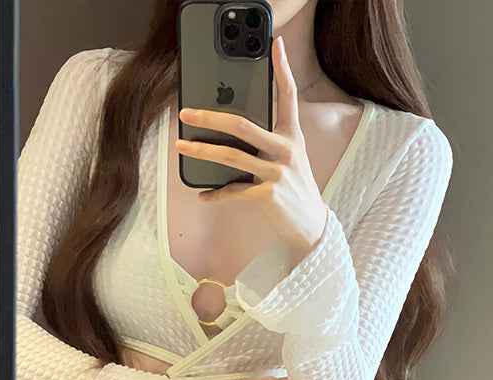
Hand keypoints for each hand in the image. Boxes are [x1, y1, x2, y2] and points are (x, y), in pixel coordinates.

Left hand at [176, 34, 328, 252]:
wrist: (309, 223)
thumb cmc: (294, 186)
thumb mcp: (288, 158)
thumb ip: (268, 141)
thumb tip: (232, 130)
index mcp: (291, 135)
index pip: (288, 95)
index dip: (282, 68)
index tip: (276, 44)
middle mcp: (285, 150)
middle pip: (243, 125)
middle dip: (210, 117)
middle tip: (187, 112)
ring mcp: (277, 173)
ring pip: (231, 156)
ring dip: (202, 151)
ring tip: (182, 145)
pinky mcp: (268, 195)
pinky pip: (234, 191)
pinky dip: (217, 194)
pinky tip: (204, 194)